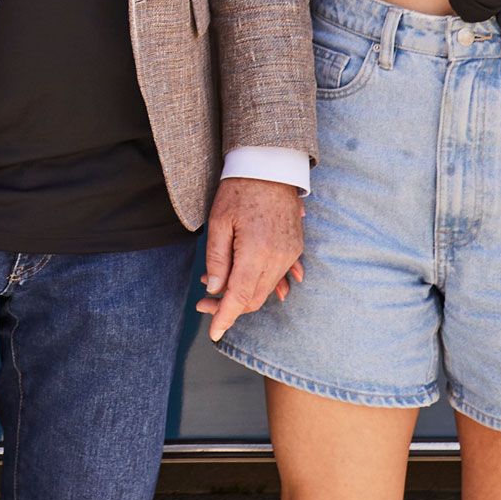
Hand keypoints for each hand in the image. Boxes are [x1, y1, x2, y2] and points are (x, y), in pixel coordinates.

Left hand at [197, 176, 303, 341]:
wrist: (270, 167)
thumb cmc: (239, 190)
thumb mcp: (218, 222)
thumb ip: (217, 259)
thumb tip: (215, 290)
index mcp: (256, 251)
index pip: (239, 296)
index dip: (225, 317)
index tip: (213, 332)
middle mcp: (278, 257)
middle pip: (254, 298)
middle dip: (229, 306)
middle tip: (204, 301)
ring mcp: (290, 254)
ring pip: (266, 290)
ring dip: (243, 294)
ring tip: (217, 284)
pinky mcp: (295, 248)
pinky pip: (280, 277)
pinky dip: (262, 284)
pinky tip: (246, 285)